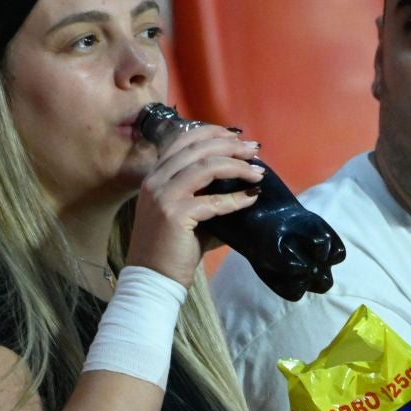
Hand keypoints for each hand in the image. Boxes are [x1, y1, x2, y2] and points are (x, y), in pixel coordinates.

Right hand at [126, 123, 261, 283]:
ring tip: (258, 171)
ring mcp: (163, 195)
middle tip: (254, 150)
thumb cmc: (171, 250)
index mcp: (155, 176)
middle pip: (197, 148)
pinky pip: (213, 200)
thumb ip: (207, 198)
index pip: (182, 140)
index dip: (211, 132)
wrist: (153, 279)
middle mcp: (156, 180)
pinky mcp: (175, 214)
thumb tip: (244, 191)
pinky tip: (252, 197)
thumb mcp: (187, 216)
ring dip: (237, 165)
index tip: (235, 137)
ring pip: (206, 166)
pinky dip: (236, 198)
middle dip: (230, 145)